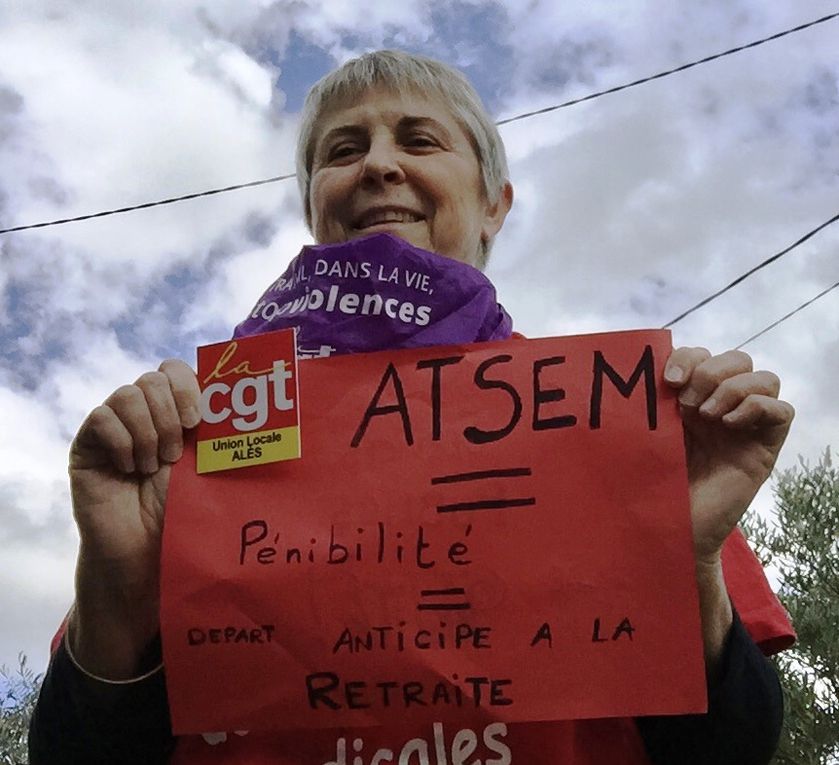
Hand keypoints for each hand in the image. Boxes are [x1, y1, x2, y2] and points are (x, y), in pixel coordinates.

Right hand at [68, 359, 199, 677]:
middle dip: (171, 412)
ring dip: (148, 431)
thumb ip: (223, 433)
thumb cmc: (185, 514)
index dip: (189, 384)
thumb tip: (265, 402)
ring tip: (154, 466)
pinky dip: (121, 442)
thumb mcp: (210, 468)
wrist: (147, 555)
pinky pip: (101, 417)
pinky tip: (129, 470)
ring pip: (128, 394)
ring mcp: (115, 426)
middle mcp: (145, 414)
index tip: (200, 419)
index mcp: (176, 412)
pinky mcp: (88, 444)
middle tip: (177, 453)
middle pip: (154, 377)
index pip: (177, 369)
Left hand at [664, 348, 794, 564]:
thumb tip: (636, 369)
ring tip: (707, 416)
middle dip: (711, 370)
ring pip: (764, 378)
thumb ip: (647, 404)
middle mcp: (721, 407)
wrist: (669, 527)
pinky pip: (783, 410)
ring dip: (733, 387)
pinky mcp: (764, 448)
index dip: (688, 357)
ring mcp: (745, 426)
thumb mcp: (644, 436)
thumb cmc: (651, 483)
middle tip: (686, 403)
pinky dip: (758, 407)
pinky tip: (729, 425)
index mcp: (690, 398)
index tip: (668, 381)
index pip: (702, 355)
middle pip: (738, 359)